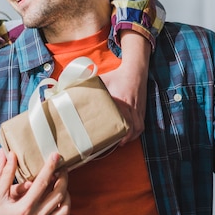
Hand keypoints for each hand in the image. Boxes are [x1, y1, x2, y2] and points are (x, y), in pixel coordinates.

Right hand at [0, 150, 69, 214]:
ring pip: (65, 209)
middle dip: (63, 178)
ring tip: (61, 184)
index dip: (50, 167)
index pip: (42, 183)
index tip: (55, 156)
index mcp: (23, 208)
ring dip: (66, 193)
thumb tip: (11, 154)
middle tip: (62, 168)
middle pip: (58, 194)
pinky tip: (60, 202)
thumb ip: (5, 173)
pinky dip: (66, 210)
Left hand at [99, 30, 149, 145]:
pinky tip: (131, 135)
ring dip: (132, 136)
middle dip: (126, 137)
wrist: (135, 70)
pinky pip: (142, 123)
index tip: (113, 138)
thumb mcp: (102, 79)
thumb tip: (71, 90)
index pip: (122, 118)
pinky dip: (137, 131)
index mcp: (121, 101)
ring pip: (139, 127)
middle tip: (117, 144)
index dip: (119, 130)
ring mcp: (138, 108)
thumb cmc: (117, 76)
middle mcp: (131, 106)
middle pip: (133, 126)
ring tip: (123, 142)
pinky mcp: (142, 108)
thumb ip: (88, 84)